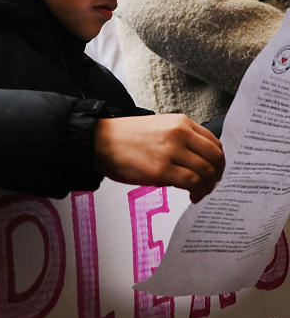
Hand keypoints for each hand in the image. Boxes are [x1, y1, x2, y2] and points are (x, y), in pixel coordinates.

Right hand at [94, 114, 224, 202]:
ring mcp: (171, 151)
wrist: (98, 141)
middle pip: (215, 157)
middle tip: (211, 184)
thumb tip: (197, 163)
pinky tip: (193, 196)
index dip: (219, 160)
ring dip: (208, 186)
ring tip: (200, 192)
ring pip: (206, 172)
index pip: (214, 142)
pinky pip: (192, 182)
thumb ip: (180, 141)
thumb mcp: (158, 128)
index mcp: (179, 122)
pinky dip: (198, 192)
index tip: (215, 170)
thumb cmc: (123, 137)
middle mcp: (179, 134)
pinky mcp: (161, 169)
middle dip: (217, 175)